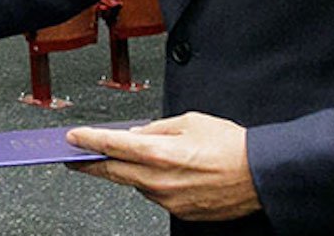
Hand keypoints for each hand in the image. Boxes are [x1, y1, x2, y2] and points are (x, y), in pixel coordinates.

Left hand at [65, 112, 259, 221]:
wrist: (260, 175)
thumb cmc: (231, 146)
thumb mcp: (189, 121)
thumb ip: (156, 128)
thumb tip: (137, 135)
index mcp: (158, 152)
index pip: (111, 145)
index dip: (88, 140)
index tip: (73, 138)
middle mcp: (158, 180)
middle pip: (113, 172)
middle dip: (91, 163)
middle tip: (76, 157)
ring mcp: (168, 200)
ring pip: (136, 184)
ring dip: (128, 172)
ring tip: (131, 157)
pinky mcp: (179, 212)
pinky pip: (155, 195)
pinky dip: (152, 183)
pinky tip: (161, 172)